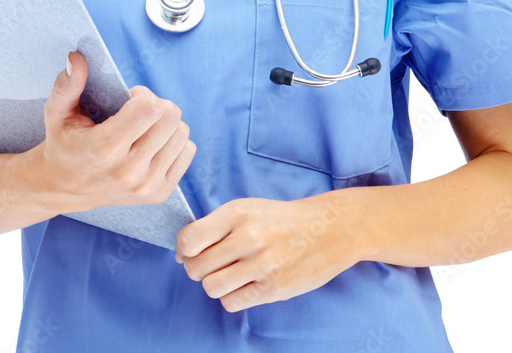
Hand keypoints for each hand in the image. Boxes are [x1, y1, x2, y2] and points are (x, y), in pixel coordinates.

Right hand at [39, 51, 195, 212]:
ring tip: (142, 129)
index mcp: (104, 149)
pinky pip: (187, 151)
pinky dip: (173, 141)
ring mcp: (147, 186)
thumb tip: (75, 58)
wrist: (63, 188)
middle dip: (156, 105)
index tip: (128, 98)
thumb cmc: (63, 143)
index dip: (142, 95)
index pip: (149, 109)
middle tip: (137, 111)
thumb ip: (67, 84)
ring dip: (165, 124)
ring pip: (181, 133)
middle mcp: (129, 171)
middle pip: (170, 117)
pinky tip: (151, 144)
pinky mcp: (159, 193)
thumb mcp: (57, 112)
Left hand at [175, 195, 353, 311]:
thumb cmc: (281, 219)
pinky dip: (231, 297)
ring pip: (211, 287)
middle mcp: (248, 236)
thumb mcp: (247, 208)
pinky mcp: (274, 287)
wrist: (328, 228)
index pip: (190, 238)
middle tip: (211, 264)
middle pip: (197, 267)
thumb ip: (216, 226)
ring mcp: (262, 264)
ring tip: (229, 275)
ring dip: (215, 284)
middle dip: (197, 268)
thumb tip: (184, 251)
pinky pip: (232, 302)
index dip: (183, 249)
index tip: (189, 252)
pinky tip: (243, 285)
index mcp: (237, 212)